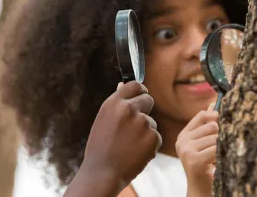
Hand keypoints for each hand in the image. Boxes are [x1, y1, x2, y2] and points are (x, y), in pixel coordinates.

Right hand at [66, 81, 161, 196]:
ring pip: (152, 121)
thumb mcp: (104, 119)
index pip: (135, 85)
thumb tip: (123, 84)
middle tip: (135, 126)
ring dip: (145, 131)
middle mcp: (129, 109)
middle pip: (148, 99)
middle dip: (145, 110)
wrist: (102, 173)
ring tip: (129, 144)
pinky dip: (149, 144)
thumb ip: (116, 102)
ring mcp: (142, 123)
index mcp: (114, 102)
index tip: (142, 95)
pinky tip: (135, 152)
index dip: (140, 90)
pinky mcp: (152, 137)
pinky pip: (156, 136)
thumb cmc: (100, 147)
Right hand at [175, 103, 218, 196]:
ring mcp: (186, 150)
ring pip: (216, 137)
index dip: (216, 115)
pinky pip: (217, 148)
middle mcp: (182, 141)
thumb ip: (207, 125)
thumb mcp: (205, 144)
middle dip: (222, 135)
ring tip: (220, 157)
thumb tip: (213, 103)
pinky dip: (223, 154)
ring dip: (223, 147)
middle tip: (223, 147)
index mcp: (183, 135)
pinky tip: (219, 162)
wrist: (201, 190)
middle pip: (211, 125)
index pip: (202, 115)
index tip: (226, 121)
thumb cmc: (206, 166)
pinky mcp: (194, 159)